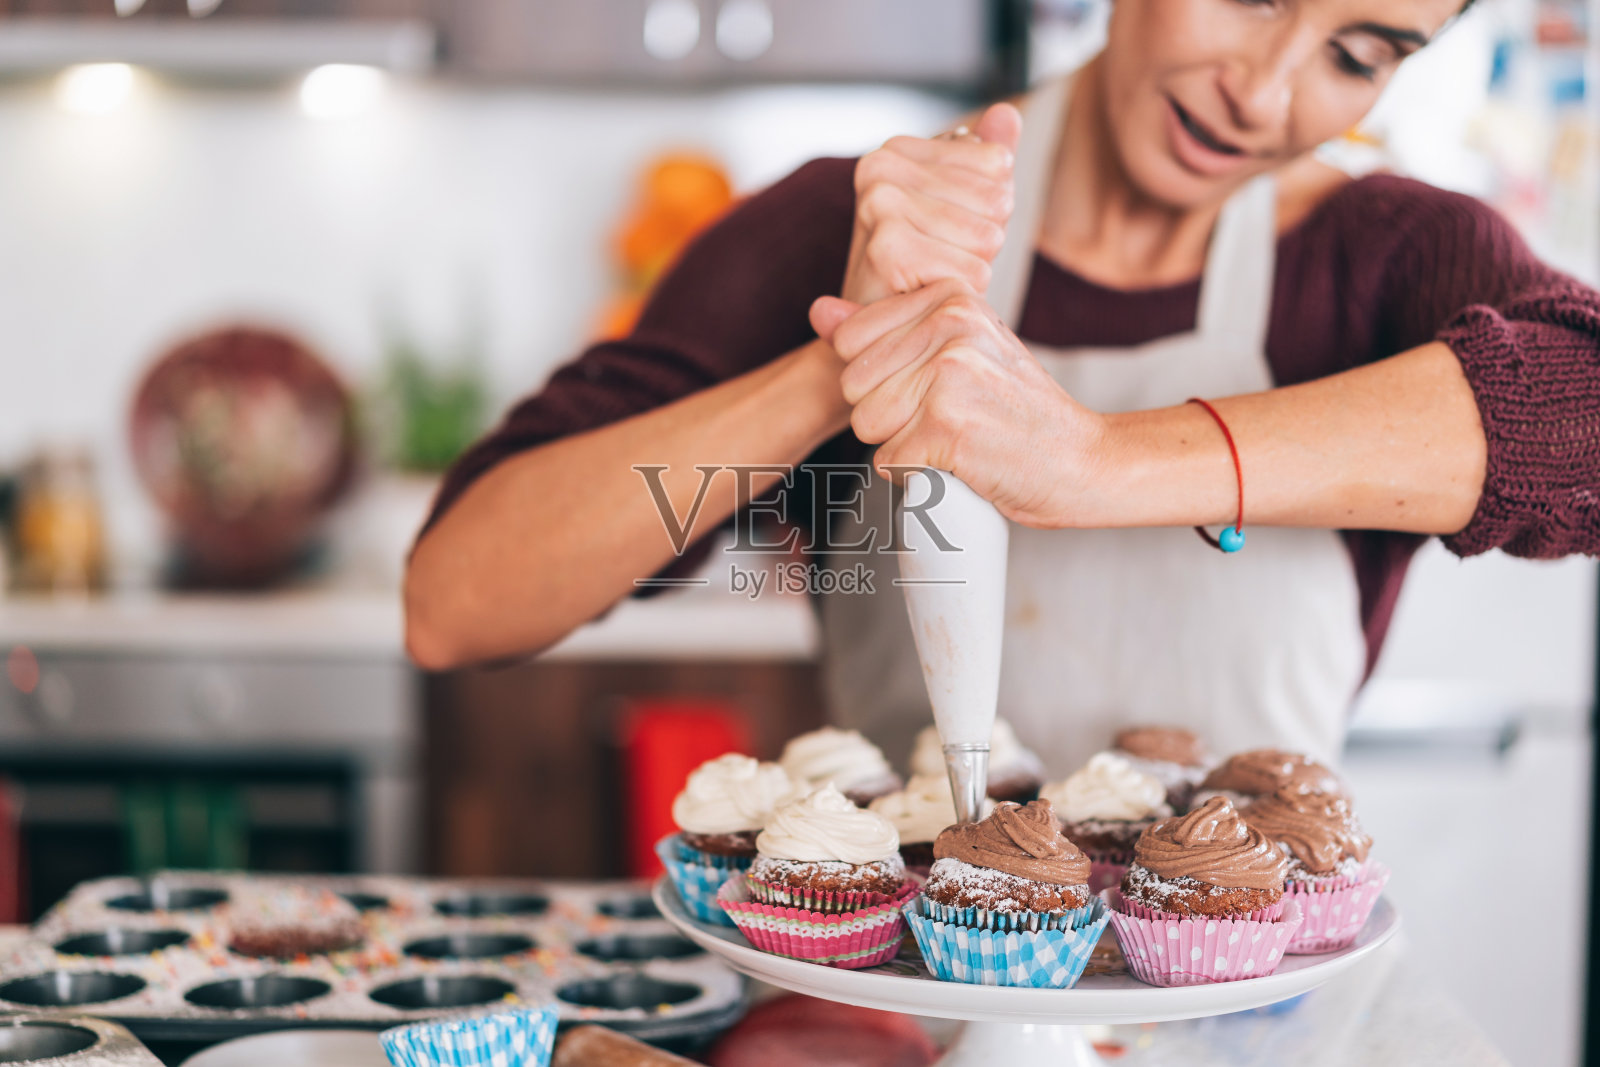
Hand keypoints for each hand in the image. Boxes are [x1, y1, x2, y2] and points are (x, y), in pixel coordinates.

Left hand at [809, 279, 1109, 528]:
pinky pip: (889, 462)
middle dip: (888, 416)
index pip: (850, 341)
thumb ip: (885, 329)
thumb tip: (818, 311)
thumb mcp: (957, 351)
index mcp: (951, 296)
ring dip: (903, 447)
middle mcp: (950, 324)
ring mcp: (949, 374)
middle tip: (949, 420)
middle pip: (853, 386)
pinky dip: (919, 477)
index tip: (933, 388)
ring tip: (957, 438)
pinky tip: (964, 463)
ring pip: (866, 425)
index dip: (879, 380)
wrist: (1086, 462)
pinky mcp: (947, 426)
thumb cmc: (1019, 413)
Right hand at [840, 104, 1021, 306]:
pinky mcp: (888, 250)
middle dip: (982, 242)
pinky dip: (963, 295)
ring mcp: (879, 205)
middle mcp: (880, 168)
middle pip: (997, 200)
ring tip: (932, 277)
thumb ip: (982, 162)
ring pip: (988, 237)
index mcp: (895, 150)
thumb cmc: (915, 271)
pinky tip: (927, 295)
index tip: (944, 232)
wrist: (871, 331)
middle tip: (937, 260)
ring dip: (973, 270)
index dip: (988, 210)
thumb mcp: (954, 209)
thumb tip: (1008, 113)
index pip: (998, 165)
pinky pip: (974, 272)